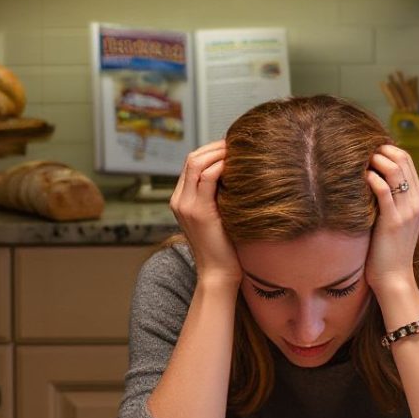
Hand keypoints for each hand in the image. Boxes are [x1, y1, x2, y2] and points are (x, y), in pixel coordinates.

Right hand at [170, 140, 237, 286]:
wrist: (218, 273)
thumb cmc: (226, 246)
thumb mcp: (220, 214)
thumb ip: (220, 195)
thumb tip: (238, 172)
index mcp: (181, 199)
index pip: (192, 163)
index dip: (212, 150)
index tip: (234, 147)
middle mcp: (179, 199)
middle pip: (192, 158)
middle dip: (215, 147)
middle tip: (239, 143)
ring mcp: (185, 205)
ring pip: (196, 163)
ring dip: (219, 152)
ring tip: (240, 151)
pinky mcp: (198, 211)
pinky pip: (206, 177)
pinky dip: (222, 166)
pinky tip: (237, 167)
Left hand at [363, 144, 418, 304]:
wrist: (395, 277)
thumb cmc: (389, 250)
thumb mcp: (396, 220)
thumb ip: (391, 201)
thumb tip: (371, 180)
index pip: (407, 160)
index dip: (387, 149)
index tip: (368, 151)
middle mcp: (416, 201)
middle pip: (402, 159)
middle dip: (380, 150)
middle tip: (361, 154)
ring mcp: (407, 210)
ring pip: (394, 169)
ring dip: (375, 161)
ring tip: (359, 164)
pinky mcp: (393, 220)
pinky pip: (382, 189)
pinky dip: (370, 178)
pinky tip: (359, 179)